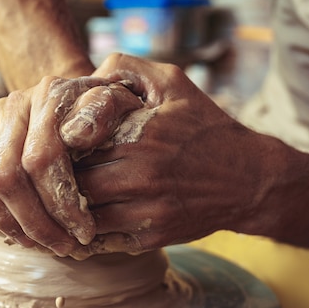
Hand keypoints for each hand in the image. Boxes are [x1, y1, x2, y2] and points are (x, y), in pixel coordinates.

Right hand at [0, 75, 142, 255]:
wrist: (75, 101)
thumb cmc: (104, 113)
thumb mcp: (118, 106)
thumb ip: (103, 113)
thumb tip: (75, 136)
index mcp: (47, 95)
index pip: (41, 158)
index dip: (61, 203)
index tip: (85, 233)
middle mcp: (11, 106)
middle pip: (6, 175)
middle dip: (35, 222)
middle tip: (63, 248)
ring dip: (9, 223)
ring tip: (40, 245)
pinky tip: (14, 232)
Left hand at [66, 54, 269, 258]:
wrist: (249, 179)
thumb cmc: (205, 127)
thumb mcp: (172, 82)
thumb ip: (127, 67)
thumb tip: (86, 76)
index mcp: (140, 135)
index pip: (74, 145)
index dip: (61, 145)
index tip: (61, 143)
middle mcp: (141, 175)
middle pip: (74, 183)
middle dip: (62, 178)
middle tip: (59, 172)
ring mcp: (146, 211)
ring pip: (83, 215)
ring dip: (71, 207)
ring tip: (70, 195)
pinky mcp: (151, 237)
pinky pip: (101, 239)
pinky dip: (88, 231)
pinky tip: (86, 218)